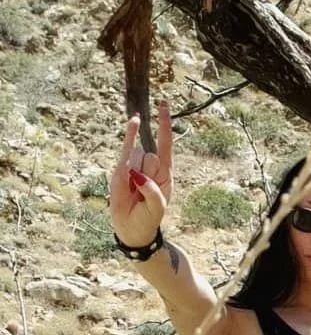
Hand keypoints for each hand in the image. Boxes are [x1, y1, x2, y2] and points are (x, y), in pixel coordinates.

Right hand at [109, 101, 172, 247]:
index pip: (165, 145)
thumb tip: (136, 174)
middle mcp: (151, 167)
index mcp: (165, 174)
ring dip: (136, 174)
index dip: (165, 126)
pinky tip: (135, 120)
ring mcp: (135, 167)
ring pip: (137, 156)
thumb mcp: (156, 208)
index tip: (164, 106)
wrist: (132, 228)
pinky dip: (129, 135)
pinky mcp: (120, 170)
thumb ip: (152, 192)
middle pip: (151, 155)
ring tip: (134, 192)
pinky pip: (125, 150)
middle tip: (143, 193)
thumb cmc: (148, 218)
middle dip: (147, 172)